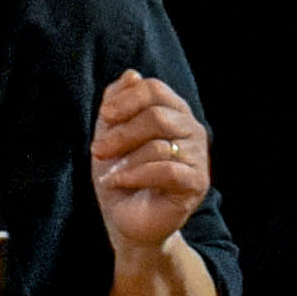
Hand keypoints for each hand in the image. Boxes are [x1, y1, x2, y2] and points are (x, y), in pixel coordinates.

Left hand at [91, 72, 211, 256]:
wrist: (127, 220)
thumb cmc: (121, 175)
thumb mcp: (110, 136)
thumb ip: (117, 104)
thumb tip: (131, 75)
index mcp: (173, 112)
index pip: (155, 89)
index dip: (128, 99)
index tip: (105, 116)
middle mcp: (191, 130)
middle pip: (157, 116)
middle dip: (122, 133)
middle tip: (98, 150)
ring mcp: (198, 157)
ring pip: (159, 145)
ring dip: (125, 159)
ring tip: (107, 174)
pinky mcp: (197, 183)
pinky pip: (166, 170)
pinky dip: (135, 175)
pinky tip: (118, 182)